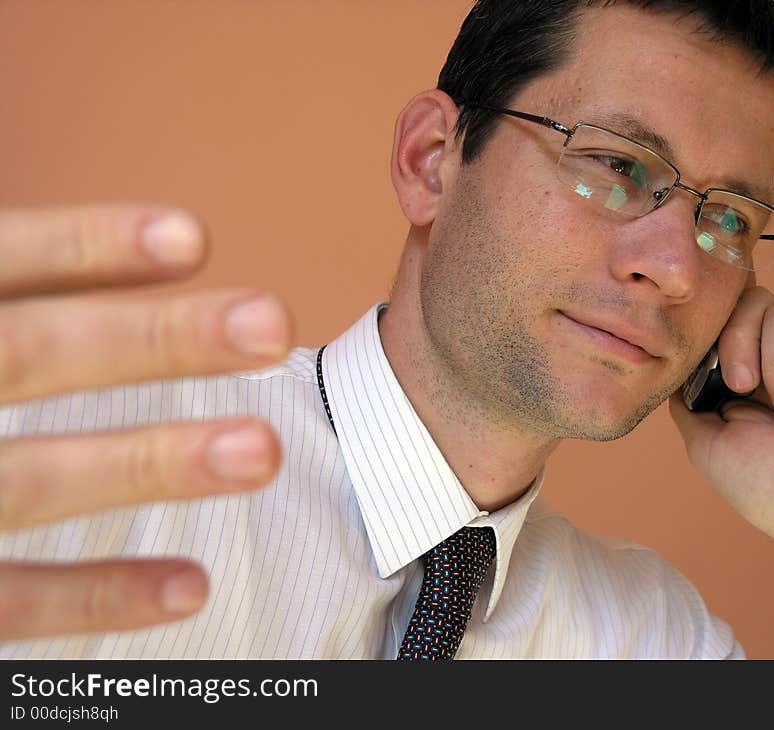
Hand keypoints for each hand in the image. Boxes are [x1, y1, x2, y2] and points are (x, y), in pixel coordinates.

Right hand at [0, 205, 293, 639]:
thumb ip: (2, 295)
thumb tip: (96, 263)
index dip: (86, 246)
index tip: (194, 238)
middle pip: (26, 355)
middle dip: (154, 340)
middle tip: (272, 325)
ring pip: (25, 479)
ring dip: (152, 462)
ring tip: (263, 450)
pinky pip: (1, 601)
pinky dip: (95, 596)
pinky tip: (188, 588)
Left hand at [669, 284, 773, 656]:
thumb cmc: (769, 489)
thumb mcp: (706, 443)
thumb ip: (687, 397)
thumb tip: (674, 364)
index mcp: (736, 376)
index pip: (721, 320)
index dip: (716, 332)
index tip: (721, 379)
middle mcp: (773, 361)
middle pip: (752, 303)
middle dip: (741, 340)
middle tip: (745, 388)